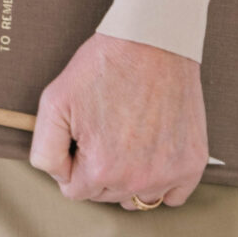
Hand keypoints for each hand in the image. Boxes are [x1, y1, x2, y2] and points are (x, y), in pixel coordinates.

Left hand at [29, 31, 207, 209]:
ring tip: (129, 137)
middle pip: (106, 194)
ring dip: (130, 177)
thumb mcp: (54, 100)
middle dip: (100, 168)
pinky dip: (163, 181)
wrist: (153, 39)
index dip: (74, 160)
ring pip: (138, 197)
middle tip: (106, 127)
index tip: (84, 133)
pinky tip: (154, 152)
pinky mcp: (192, 163)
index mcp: (102, 169)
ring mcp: (168, 173)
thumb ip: (45, 150)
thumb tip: (59, 177)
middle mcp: (138, 180)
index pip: (75, 190)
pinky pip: (173, 196)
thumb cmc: (104, 65)